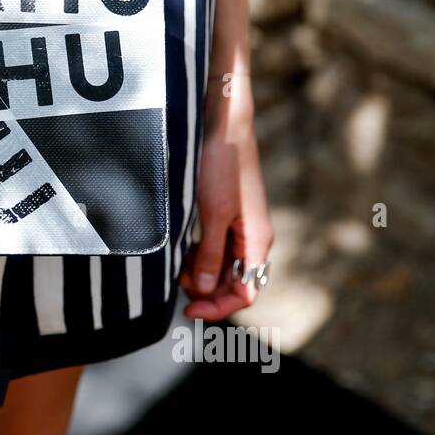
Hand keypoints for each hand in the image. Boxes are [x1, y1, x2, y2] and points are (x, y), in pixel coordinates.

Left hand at [180, 119, 272, 320]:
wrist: (222, 126)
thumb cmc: (222, 166)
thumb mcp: (213, 214)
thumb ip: (210, 254)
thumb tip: (204, 289)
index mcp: (258, 241)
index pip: (246, 293)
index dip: (219, 307)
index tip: (189, 309)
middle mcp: (252, 238)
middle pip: (233, 282)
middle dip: (206, 290)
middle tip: (178, 286)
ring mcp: (239, 227)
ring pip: (222, 267)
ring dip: (200, 274)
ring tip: (177, 270)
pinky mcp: (225, 215)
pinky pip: (214, 248)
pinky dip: (198, 256)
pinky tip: (181, 254)